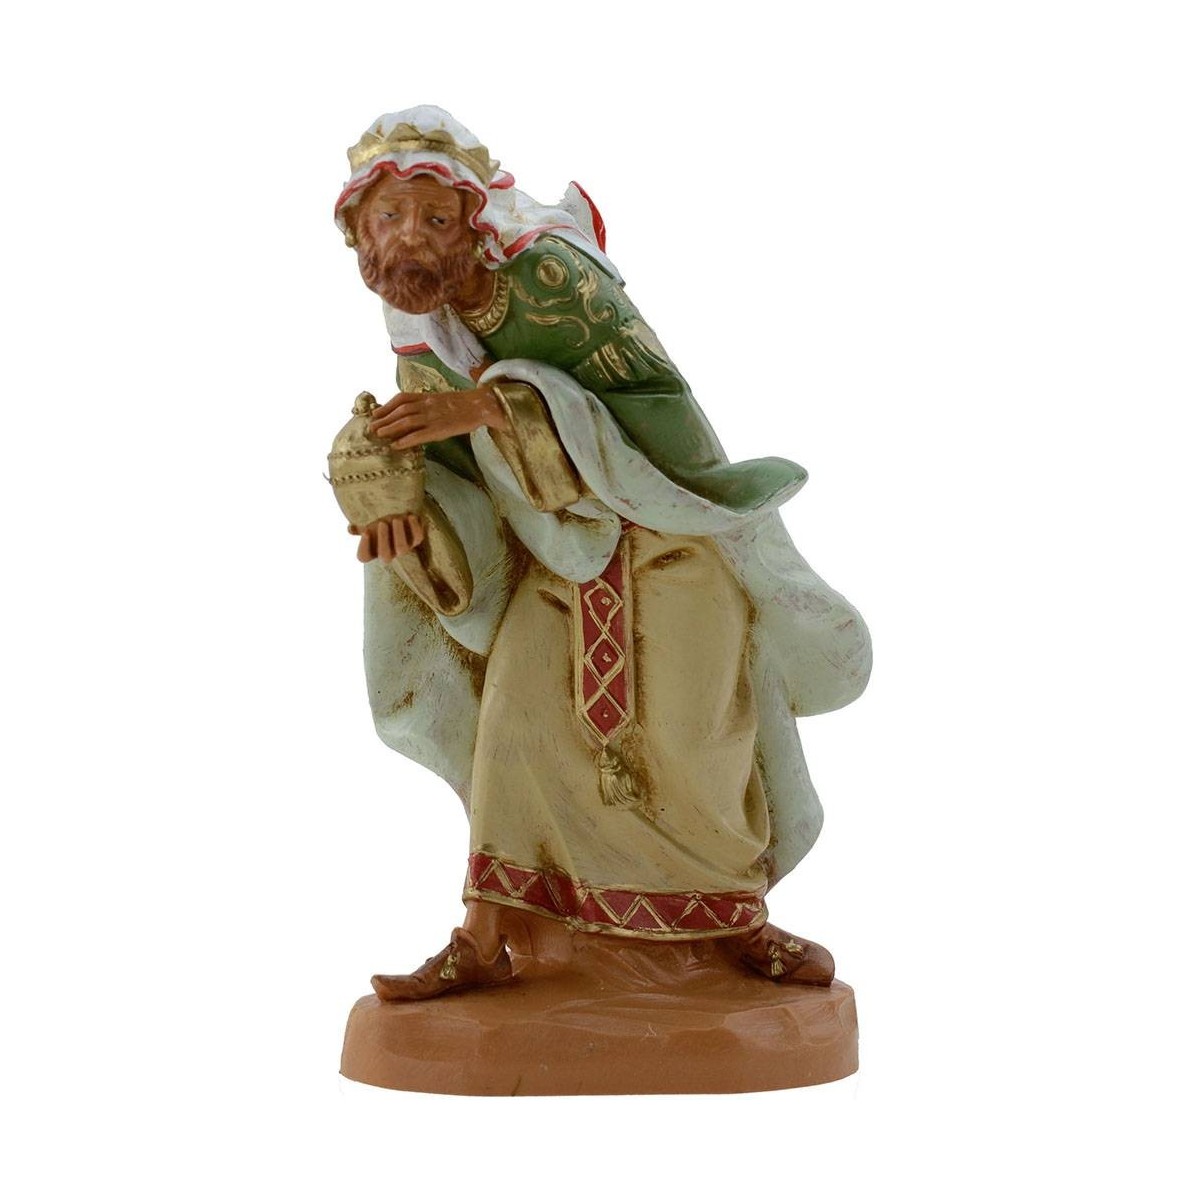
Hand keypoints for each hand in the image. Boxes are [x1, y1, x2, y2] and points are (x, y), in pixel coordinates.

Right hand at [349, 514, 424, 562]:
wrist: (399, 520)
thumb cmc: (380, 525)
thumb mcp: (368, 527)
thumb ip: (358, 529)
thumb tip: (350, 528)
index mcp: (372, 551)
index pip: (364, 556)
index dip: (364, 547)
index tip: (365, 531)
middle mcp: (388, 553)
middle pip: (385, 557)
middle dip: (383, 540)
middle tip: (382, 523)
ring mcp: (403, 548)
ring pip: (402, 548)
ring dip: (399, 534)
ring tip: (396, 519)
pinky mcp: (416, 540)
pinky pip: (418, 538)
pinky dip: (415, 527)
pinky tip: (410, 516)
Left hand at [368, 387, 507, 448]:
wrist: (481, 405)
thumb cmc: (461, 405)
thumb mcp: (440, 400)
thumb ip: (425, 404)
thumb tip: (409, 413)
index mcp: (427, 396)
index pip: (401, 398)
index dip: (386, 406)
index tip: (374, 413)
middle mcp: (427, 405)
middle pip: (400, 410)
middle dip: (384, 419)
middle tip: (371, 428)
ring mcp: (434, 417)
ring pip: (407, 421)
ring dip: (391, 428)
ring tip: (379, 435)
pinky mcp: (441, 429)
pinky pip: (420, 435)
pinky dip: (406, 440)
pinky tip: (397, 445)